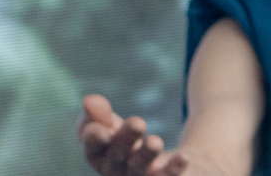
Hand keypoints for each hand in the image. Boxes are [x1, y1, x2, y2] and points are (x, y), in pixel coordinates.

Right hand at [78, 95, 194, 174]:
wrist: (164, 165)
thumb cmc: (128, 143)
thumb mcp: (113, 126)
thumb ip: (100, 114)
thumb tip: (87, 100)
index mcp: (101, 157)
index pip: (92, 150)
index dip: (92, 140)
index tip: (97, 129)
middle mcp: (117, 171)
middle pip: (117, 158)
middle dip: (125, 140)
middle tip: (138, 123)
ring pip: (140, 170)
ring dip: (146, 156)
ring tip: (155, 142)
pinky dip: (174, 168)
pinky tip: (183, 156)